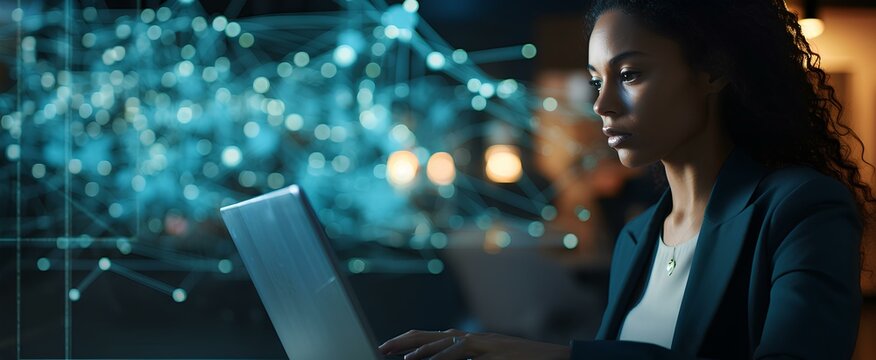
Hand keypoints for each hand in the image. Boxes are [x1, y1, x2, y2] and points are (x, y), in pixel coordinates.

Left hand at [377, 328, 569, 359]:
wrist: (554, 358)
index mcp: (470, 342)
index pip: (434, 338)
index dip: (410, 341)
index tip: (389, 348)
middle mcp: (473, 338)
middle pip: (431, 336)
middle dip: (404, 341)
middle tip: (382, 348)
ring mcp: (482, 343)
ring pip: (443, 343)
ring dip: (419, 350)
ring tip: (399, 358)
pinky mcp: (490, 352)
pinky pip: (461, 354)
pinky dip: (440, 358)